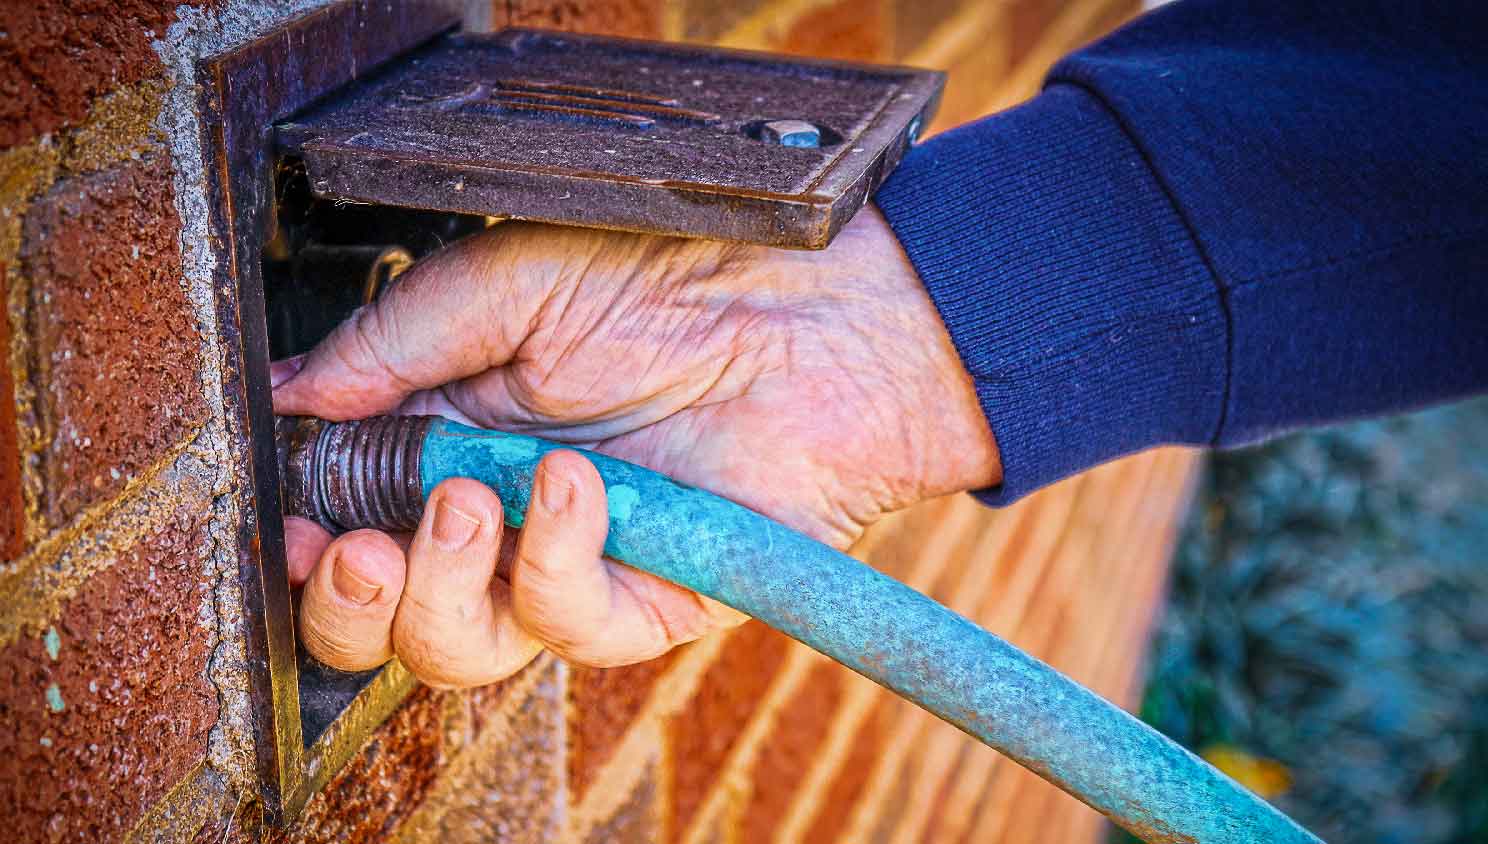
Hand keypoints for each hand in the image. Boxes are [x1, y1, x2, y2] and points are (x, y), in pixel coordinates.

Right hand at [271, 207, 1000, 687]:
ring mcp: (572, 568)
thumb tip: (287, 398)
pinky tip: (574, 485)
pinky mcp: (648, 600)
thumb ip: (393, 344)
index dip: (309, 543)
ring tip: (460, 500)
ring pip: (462, 650)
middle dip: (348, 603)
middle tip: (351, 545)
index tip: (291, 516)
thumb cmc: (669, 276)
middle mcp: (500, 524)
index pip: (352, 529)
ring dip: (436, 587)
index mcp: (450, 447)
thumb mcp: (504, 284)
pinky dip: (552, 559)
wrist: (810, 303)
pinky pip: (569, 625)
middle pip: (388, 624)